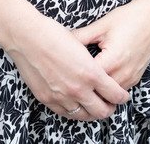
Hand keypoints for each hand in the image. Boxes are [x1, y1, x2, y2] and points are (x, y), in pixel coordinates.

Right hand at [5, 14, 130, 120]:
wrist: (27, 36)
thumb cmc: (53, 33)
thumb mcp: (81, 44)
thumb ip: (92, 63)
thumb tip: (100, 70)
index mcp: (90, 73)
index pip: (114, 94)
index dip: (122, 97)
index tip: (123, 96)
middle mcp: (78, 89)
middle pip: (102, 111)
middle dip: (109, 108)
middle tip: (111, 104)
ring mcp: (62, 96)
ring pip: (84, 115)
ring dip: (91, 112)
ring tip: (93, 105)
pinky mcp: (47, 99)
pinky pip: (65, 113)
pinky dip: (74, 111)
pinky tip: (76, 105)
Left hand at [71, 0, 149, 90]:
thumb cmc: (128, 18)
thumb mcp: (101, 25)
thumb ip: (81, 36)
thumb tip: (61, 41)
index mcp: (112, 61)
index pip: (88, 80)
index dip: (74, 76)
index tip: (62, 73)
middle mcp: (123, 74)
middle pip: (99, 92)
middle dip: (85, 88)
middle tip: (68, 82)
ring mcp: (132, 78)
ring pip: (110, 95)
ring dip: (97, 91)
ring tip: (81, 82)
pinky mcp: (136, 77)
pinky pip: (119, 89)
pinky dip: (108, 88)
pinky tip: (98, 79)